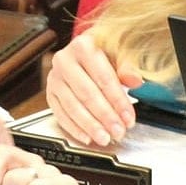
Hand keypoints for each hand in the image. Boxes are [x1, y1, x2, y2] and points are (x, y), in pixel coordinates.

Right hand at [45, 31, 142, 145]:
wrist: (87, 48)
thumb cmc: (106, 49)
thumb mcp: (121, 51)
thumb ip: (127, 67)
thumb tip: (135, 80)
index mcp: (83, 46)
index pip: (103, 78)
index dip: (117, 101)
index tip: (128, 118)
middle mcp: (64, 60)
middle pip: (87, 94)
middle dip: (105, 117)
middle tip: (118, 131)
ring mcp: (54, 78)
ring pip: (72, 107)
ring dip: (90, 126)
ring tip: (105, 138)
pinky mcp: (50, 93)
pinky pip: (60, 114)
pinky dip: (74, 128)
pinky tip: (87, 137)